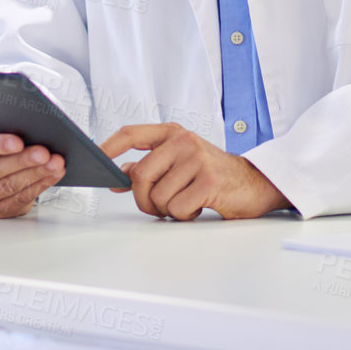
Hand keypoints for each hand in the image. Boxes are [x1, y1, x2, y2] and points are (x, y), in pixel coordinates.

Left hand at [101, 123, 289, 220]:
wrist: (255, 183)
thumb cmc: (213, 174)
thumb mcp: (179, 163)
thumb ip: (149, 166)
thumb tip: (118, 175)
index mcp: (172, 133)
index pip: (131, 134)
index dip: (108, 147)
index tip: (94, 159)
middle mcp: (183, 141)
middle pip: (140, 176)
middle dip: (144, 200)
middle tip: (160, 206)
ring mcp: (197, 159)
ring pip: (158, 196)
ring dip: (168, 210)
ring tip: (187, 202)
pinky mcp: (209, 181)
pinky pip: (178, 208)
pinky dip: (184, 215)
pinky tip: (198, 207)